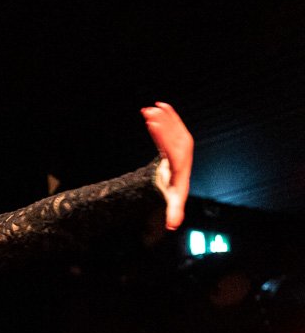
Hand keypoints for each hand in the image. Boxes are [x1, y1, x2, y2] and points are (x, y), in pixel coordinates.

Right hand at [141, 101, 193, 229]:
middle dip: (162, 123)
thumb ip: (174, 212)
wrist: (179, 182)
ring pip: (173, 127)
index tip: (154, 126)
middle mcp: (184, 151)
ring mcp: (181, 144)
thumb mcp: (173, 202)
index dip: (164, 136)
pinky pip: (173, 125)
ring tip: (149, 108)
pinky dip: (166, 116)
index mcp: (181, 164)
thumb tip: (173, 225)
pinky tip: (157, 106)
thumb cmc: (174, 192)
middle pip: (174, 134)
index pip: (173, 148)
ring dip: (163, 117)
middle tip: (150, 112)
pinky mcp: (176, 139)